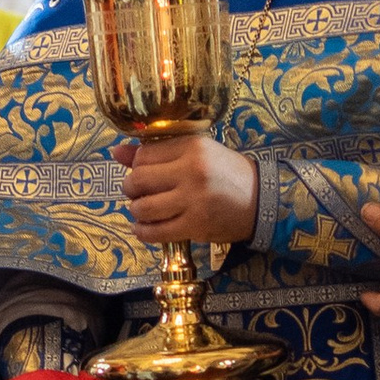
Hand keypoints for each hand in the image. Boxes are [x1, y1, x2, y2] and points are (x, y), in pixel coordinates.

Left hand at [114, 131, 256, 246]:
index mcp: (192, 147)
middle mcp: (191, 171)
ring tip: (144, 210)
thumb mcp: (198, 153)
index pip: (144, 155)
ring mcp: (193, 200)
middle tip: (137, 193)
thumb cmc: (228, 174)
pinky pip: (156, 232)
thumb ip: (158, 152)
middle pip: (139, 180)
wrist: (262, 201)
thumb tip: (116, 152)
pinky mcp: (196, 226)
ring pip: (143, 208)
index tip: (142, 173)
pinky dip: (144, 232)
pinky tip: (144, 229)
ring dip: (137, 211)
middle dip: (131, 189)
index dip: (136, 166)